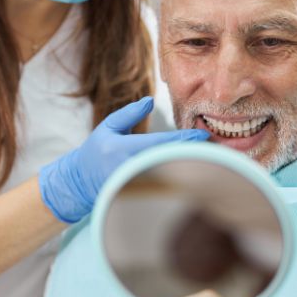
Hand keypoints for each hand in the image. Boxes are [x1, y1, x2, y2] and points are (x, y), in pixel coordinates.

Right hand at [39, 97, 208, 222]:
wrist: (80, 183)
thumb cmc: (95, 151)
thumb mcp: (108, 127)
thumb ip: (129, 113)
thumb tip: (150, 100)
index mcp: (123, 149)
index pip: (161, 144)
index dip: (184, 140)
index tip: (203, 136)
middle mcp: (131, 169)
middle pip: (170, 161)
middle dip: (193, 155)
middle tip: (216, 148)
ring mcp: (135, 185)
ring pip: (168, 176)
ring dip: (189, 167)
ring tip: (211, 159)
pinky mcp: (138, 196)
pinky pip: (163, 186)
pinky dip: (179, 179)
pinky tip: (194, 173)